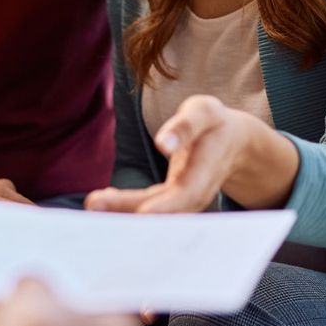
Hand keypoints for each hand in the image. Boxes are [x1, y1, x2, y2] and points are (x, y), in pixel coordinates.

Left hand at [83, 95, 252, 215]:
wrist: (233, 143)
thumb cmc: (214, 123)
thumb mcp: (204, 112)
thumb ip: (185, 126)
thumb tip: (163, 143)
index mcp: (208, 168)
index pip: (188, 193)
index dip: (167, 206)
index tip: (143, 213)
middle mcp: (197, 192)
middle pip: (165, 208)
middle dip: (130, 209)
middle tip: (94, 203)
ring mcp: (185, 200)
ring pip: (155, 213)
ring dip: (123, 213)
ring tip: (93, 204)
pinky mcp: (172, 201)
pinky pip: (149, 208)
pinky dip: (125, 208)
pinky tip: (101, 203)